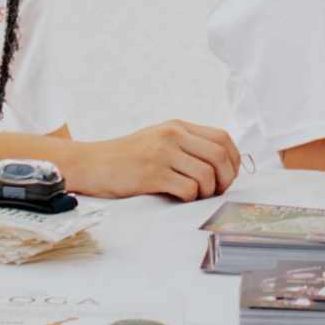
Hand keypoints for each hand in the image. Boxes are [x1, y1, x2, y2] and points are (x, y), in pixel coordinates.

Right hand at [71, 120, 240, 199]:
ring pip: (207, 174)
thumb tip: (219, 162)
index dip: (233, 159)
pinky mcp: (152, 174)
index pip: (222, 137)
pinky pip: (188, 189)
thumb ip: (185, 144)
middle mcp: (173, 135)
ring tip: (198, 196)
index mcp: (178, 126)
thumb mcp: (158, 139)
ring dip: (208, 191)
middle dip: (226, 178)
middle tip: (218, 191)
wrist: (91, 163)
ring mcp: (162, 154)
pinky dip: (191, 198)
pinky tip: (180, 198)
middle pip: (219, 155)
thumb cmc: (127, 157)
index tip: (229, 175)